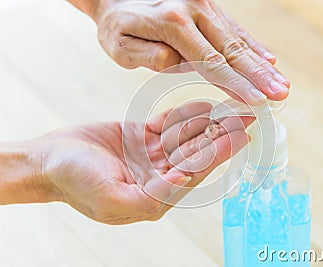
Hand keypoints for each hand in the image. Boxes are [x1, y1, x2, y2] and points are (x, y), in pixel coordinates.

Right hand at [31, 102, 250, 223]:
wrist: (47, 159)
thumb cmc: (74, 181)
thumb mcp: (110, 198)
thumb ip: (151, 197)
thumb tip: (184, 181)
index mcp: (155, 194)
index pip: (194, 171)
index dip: (218, 154)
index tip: (240, 136)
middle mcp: (158, 175)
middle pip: (196, 152)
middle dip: (222, 135)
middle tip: (247, 118)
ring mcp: (151, 155)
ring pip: (187, 137)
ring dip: (210, 123)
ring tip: (234, 108)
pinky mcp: (142, 138)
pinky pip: (169, 125)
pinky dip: (187, 116)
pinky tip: (207, 106)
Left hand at [69, 0, 289, 103]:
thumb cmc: (117, 26)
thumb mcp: (120, 45)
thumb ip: (149, 56)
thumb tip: (180, 64)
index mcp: (172, 23)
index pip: (210, 61)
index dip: (236, 83)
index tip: (257, 100)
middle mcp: (193, 11)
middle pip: (232, 49)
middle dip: (259, 75)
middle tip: (282, 93)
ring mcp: (203, 6)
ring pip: (238, 39)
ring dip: (261, 63)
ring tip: (282, 82)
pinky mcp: (208, 7)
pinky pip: (234, 28)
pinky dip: (253, 45)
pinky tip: (269, 58)